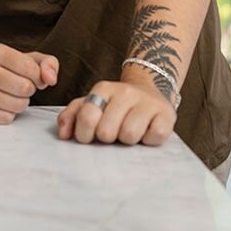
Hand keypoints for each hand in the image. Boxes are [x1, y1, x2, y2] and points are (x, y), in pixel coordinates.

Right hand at [0, 43, 57, 124]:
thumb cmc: (7, 68)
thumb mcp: (29, 58)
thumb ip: (48, 64)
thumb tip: (51, 79)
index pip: (31, 69)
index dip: (37, 76)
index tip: (30, 76)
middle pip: (24, 88)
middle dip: (28, 90)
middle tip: (19, 86)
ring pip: (17, 105)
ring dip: (20, 103)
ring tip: (10, 94)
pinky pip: (6, 118)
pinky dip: (9, 114)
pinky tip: (1, 103)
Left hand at [56, 79, 175, 145]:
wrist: (150, 93)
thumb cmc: (115, 106)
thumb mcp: (91, 105)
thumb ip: (71, 116)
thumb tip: (63, 135)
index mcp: (103, 88)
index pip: (87, 116)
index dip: (84, 134)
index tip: (88, 137)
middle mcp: (125, 92)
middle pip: (107, 131)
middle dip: (107, 138)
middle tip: (112, 134)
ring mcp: (147, 102)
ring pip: (129, 136)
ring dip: (127, 141)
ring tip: (128, 132)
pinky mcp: (166, 114)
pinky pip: (153, 137)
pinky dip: (148, 141)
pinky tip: (146, 132)